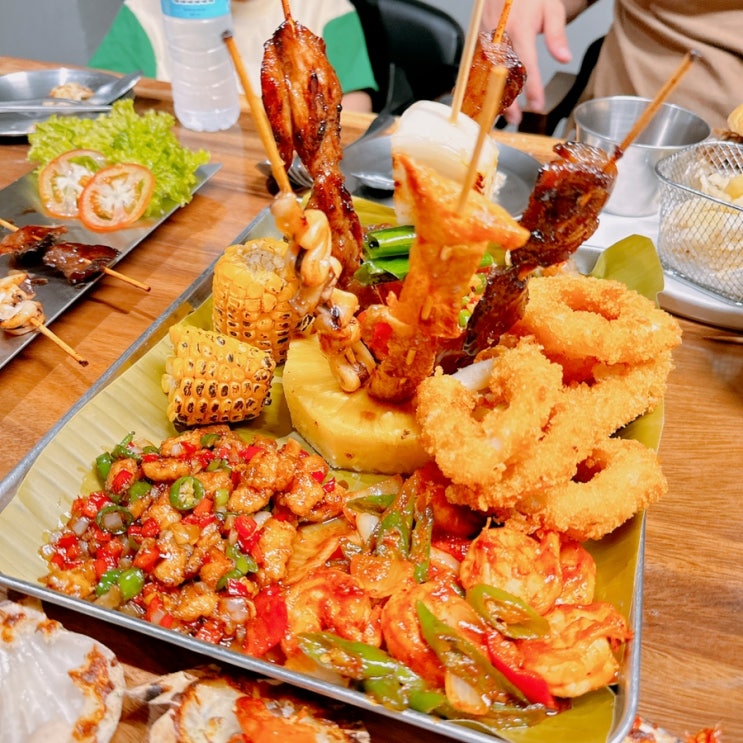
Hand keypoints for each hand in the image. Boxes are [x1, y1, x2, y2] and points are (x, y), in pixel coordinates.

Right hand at [481, 0, 575, 124]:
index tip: (537, 104)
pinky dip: (483, 85)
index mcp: (519, 27)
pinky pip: (478, 67)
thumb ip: (556, 35)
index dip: (532, 87)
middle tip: (516, 119)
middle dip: (508, 100)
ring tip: (503, 114)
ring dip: (494, 96)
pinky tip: (488, 98)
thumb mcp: (551, 8)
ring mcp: (485, 38)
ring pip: (487, 75)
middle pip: (502, 75)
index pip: (527, 64)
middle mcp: (499, 35)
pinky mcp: (477, 40)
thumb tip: (564, 58)